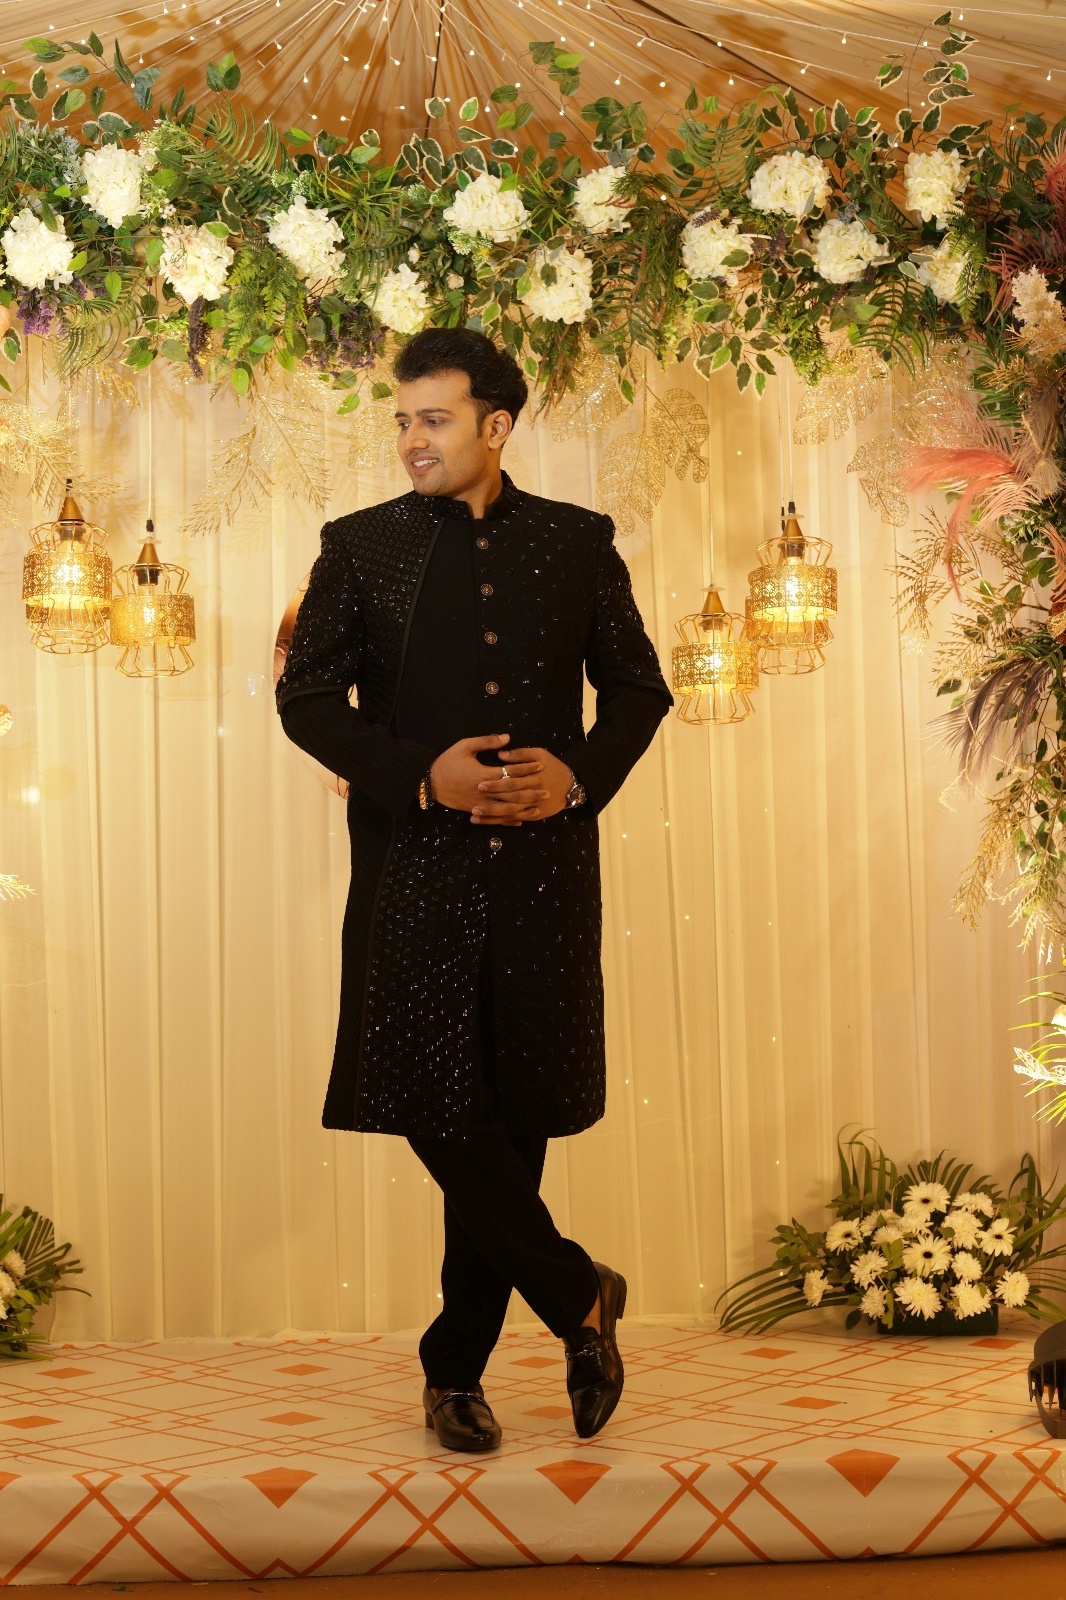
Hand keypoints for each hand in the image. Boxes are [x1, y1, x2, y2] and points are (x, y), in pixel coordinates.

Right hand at [430, 734, 547, 826]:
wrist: (429, 782)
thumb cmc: (447, 762)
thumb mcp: (464, 746)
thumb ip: (486, 741)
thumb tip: (507, 738)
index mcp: (483, 774)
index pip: (511, 772)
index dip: (527, 768)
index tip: (541, 766)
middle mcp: (484, 791)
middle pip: (513, 793)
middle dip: (531, 792)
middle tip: (548, 790)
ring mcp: (480, 804)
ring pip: (506, 808)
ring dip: (524, 808)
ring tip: (539, 806)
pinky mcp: (475, 811)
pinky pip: (495, 818)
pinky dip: (508, 820)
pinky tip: (520, 820)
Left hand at [471, 746, 571, 825]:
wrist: (571, 785)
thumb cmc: (553, 766)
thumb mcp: (540, 753)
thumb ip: (520, 754)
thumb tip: (501, 755)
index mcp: (533, 777)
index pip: (511, 781)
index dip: (495, 783)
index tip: (479, 783)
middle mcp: (532, 794)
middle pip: (509, 800)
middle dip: (490, 804)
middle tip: (473, 805)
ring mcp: (533, 807)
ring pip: (510, 813)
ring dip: (492, 816)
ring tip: (474, 816)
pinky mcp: (533, 815)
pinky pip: (515, 819)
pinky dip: (501, 822)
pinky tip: (487, 822)